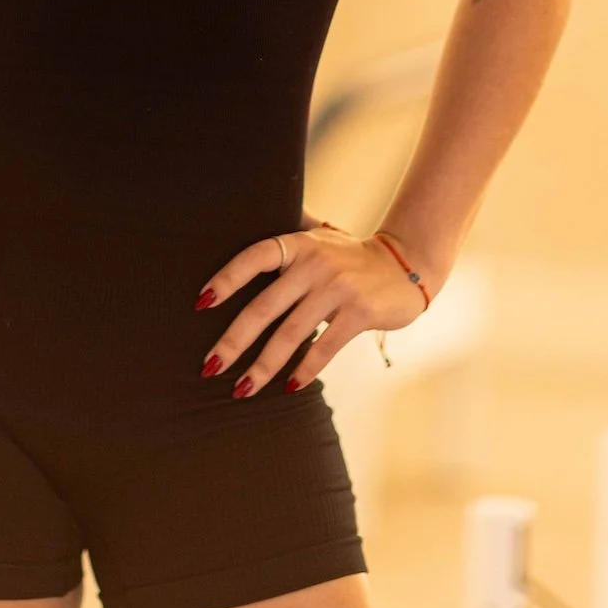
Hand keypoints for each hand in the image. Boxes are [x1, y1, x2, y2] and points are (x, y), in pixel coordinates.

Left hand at [194, 224, 427, 395]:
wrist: (405, 266)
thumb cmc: (350, 256)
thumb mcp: (319, 238)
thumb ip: (287, 238)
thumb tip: (244, 218)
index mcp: (299, 244)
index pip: (255, 258)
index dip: (227, 278)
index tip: (201, 303)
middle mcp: (315, 263)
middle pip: (265, 307)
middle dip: (234, 340)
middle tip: (210, 366)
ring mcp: (338, 288)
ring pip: (291, 334)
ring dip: (264, 366)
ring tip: (243, 389)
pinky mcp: (360, 313)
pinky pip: (325, 347)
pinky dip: (305, 370)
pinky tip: (288, 387)